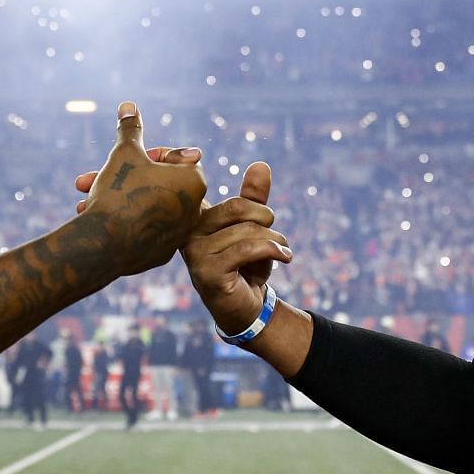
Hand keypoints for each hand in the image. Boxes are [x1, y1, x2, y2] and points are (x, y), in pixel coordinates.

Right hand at [70, 102, 207, 276]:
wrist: (104, 244)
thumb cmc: (119, 191)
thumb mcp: (124, 153)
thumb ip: (130, 129)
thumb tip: (128, 105)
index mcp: (195, 181)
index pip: (174, 158)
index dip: (145, 155)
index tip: (126, 159)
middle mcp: (194, 209)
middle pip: (156, 183)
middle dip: (121, 178)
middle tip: (90, 178)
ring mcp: (178, 234)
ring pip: (144, 206)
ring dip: (115, 198)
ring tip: (84, 202)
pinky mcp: (161, 253)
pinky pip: (141, 229)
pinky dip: (122, 221)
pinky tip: (95, 217)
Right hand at [182, 161, 292, 335]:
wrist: (246, 309)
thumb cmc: (246, 267)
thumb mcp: (253, 229)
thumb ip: (254, 198)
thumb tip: (261, 165)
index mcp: (196, 219)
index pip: (229, 199)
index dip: (249, 203)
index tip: (266, 218)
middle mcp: (188, 234)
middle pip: (236, 208)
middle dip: (266, 219)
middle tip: (277, 236)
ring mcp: (195, 254)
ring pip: (245, 231)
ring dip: (274, 239)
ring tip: (282, 251)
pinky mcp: (207, 272)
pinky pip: (245, 250)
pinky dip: (272, 250)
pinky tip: (285, 257)